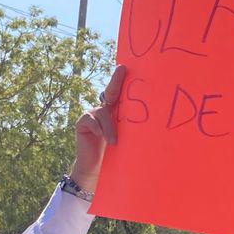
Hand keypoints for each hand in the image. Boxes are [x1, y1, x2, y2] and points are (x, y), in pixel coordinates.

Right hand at [69, 64, 126, 191]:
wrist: (96, 166)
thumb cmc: (114, 152)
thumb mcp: (125, 137)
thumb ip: (128, 126)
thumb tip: (150, 121)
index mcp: (116, 111)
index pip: (120, 93)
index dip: (122, 79)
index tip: (126, 67)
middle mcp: (104, 108)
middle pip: (110, 92)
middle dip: (116, 80)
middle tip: (122, 69)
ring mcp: (92, 113)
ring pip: (104, 113)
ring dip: (110, 128)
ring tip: (114, 142)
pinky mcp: (83, 121)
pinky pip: (93, 121)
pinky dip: (101, 131)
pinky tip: (104, 140)